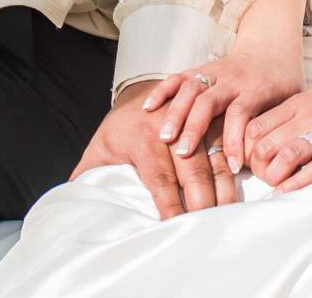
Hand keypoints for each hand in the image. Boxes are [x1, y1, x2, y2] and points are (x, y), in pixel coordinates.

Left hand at [72, 80, 237, 217]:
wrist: (142, 84)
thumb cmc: (121, 125)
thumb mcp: (101, 147)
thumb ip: (87, 173)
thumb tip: (70, 198)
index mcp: (142, 137)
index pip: (158, 178)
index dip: (168, 205)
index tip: (175, 227)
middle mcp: (170, 125)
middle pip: (190, 168)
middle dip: (201, 200)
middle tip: (208, 226)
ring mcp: (192, 116)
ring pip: (212, 153)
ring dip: (222, 183)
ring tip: (227, 211)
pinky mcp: (211, 110)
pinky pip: (228, 134)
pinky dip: (235, 154)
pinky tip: (241, 177)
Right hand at [140, 44, 303, 174]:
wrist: (273, 45)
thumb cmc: (283, 83)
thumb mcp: (290, 102)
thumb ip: (276, 128)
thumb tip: (268, 162)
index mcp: (257, 88)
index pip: (241, 113)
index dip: (236, 140)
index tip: (231, 167)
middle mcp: (233, 79)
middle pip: (209, 100)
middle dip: (195, 128)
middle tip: (183, 153)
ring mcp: (215, 71)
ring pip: (191, 89)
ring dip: (176, 112)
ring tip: (164, 137)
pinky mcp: (202, 67)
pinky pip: (179, 76)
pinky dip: (163, 90)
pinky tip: (148, 107)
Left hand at [244, 73, 311, 193]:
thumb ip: (294, 114)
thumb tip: (267, 135)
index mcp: (299, 103)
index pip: (255, 127)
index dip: (245, 148)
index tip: (248, 161)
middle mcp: (310, 116)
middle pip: (265, 144)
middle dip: (256, 166)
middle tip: (260, 178)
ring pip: (287, 155)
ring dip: (274, 176)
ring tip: (274, 185)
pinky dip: (298, 183)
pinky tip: (287, 191)